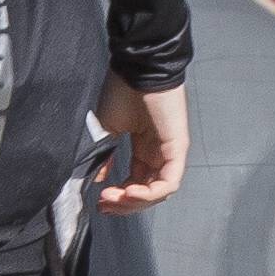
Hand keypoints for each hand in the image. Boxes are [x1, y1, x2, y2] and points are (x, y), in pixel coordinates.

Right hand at [93, 78, 189, 211]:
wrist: (137, 69)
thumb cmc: (122, 92)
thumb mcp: (107, 129)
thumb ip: (104, 156)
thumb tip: (96, 179)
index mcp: (144, 149)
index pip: (136, 183)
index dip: (119, 197)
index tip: (99, 201)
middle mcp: (158, 153)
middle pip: (148, 192)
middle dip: (125, 204)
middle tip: (104, 205)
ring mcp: (170, 152)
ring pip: (160, 192)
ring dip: (135, 201)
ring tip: (113, 199)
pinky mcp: (177, 148)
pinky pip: (170, 181)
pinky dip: (150, 193)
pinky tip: (129, 192)